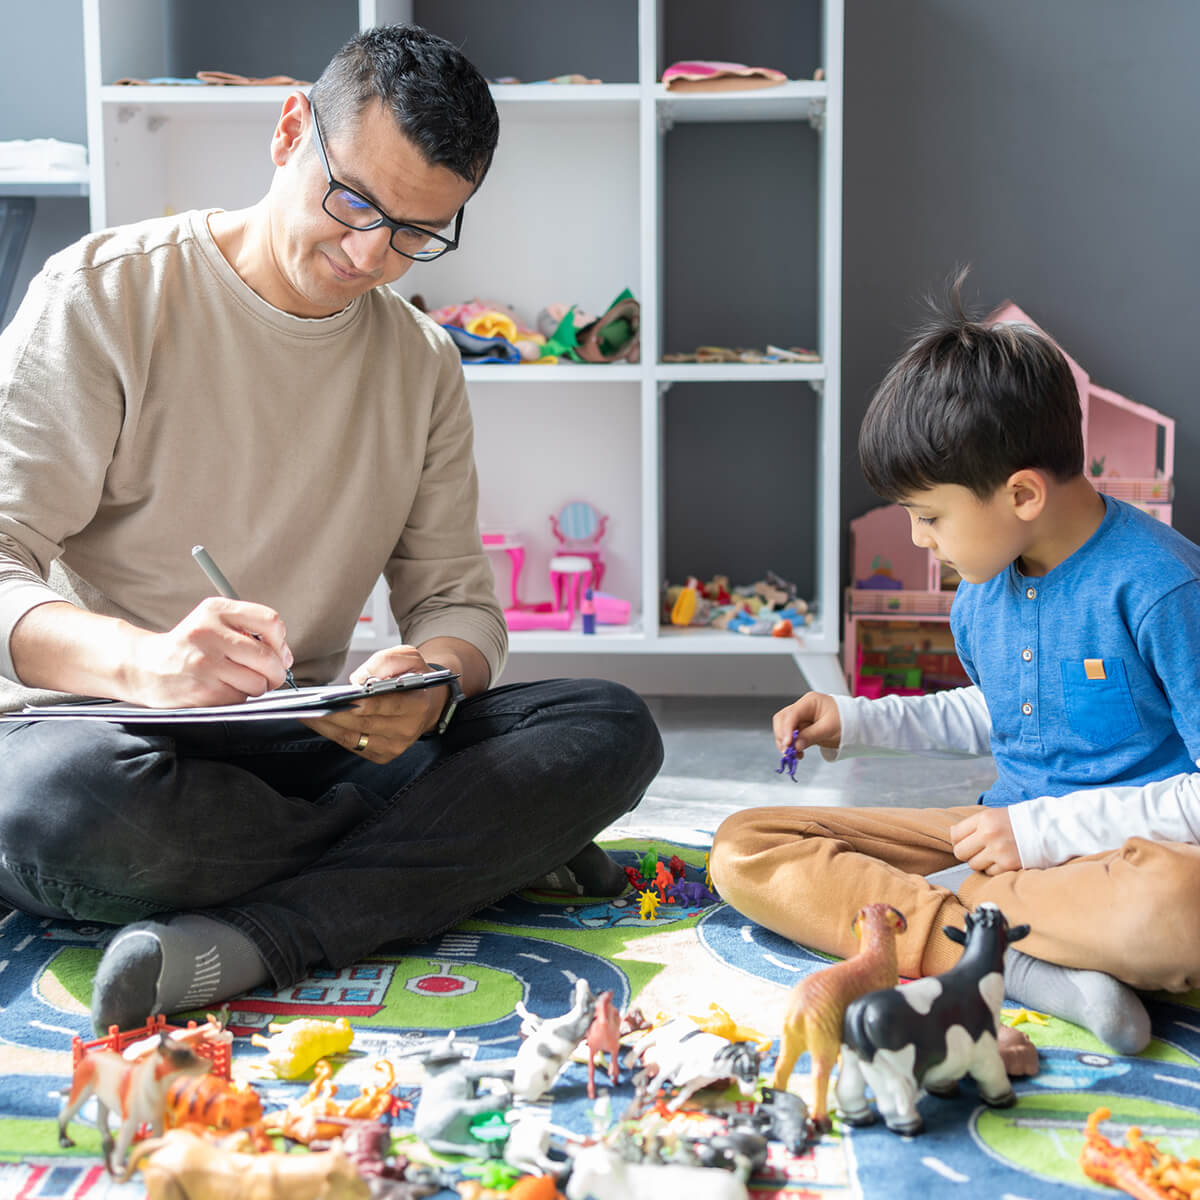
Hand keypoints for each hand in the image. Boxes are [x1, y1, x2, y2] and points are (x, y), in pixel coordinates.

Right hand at [128, 597, 293, 706]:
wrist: (144, 668)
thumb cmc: (188, 647)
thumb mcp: (213, 622)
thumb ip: (250, 631)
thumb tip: (285, 656)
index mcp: (216, 610)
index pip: (270, 621)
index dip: (281, 641)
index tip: (277, 651)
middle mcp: (209, 633)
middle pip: (268, 657)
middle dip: (276, 672)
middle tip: (270, 675)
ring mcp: (205, 663)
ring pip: (258, 682)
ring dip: (257, 687)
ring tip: (239, 680)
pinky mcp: (203, 689)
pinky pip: (241, 698)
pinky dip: (239, 697)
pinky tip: (223, 689)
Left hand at [299, 644, 445, 763]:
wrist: (429, 702)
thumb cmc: (415, 677)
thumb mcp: (409, 657)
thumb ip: (386, 662)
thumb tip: (358, 680)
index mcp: (417, 705)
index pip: (385, 705)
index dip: (359, 703)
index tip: (335, 698)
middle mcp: (406, 730)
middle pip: (363, 723)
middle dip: (333, 714)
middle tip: (308, 704)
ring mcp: (394, 746)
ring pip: (353, 738)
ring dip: (326, 726)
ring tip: (305, 712)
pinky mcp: (382, 755)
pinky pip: (351, 745)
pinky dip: (332, 733)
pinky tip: (318, 721)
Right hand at [772, 692, 841, 756]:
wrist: (855, 724)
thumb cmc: (846, 721)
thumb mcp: (829, 729)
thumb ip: (811, 736)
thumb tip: (796, 745)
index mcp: (809, 702)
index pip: (792, 714)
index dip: (787, 730)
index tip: (787, 744)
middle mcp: (802, 708)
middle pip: (783, 719)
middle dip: (782, 736)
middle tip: (788, 751)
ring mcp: (801, 717)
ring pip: (783, 728)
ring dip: (784, 742)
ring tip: (794, 755)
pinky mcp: (802, 727)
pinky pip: (791, 736)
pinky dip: (791, 745)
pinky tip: (798, 753)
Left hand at [950, 808, 1020, 874]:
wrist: (1050, 829)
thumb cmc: (1020, 821)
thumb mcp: (994, 814)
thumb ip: (974, 824)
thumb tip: (953, 835)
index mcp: (984, 819)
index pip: (955, 835)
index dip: (959, 840)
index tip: (967, 842)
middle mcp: (989, 834)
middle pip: (960, 852)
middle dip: (967, 853)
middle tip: (978, 851)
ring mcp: (998, 851)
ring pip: (974, 865)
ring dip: (981, 862)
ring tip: (994, 854)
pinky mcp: (1008, 865)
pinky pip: (989, 873)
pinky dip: (994, 869)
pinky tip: (1004, 860)